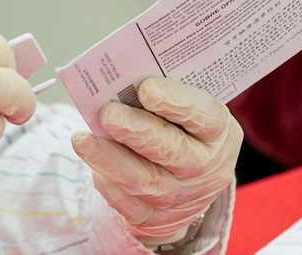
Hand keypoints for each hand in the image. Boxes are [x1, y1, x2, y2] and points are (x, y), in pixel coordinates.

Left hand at [71, 78, 241, 245]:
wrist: (191, 182)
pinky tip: (92, 163)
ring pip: (146, 181)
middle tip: (108, 113)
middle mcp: (206, 168)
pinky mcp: (157, 219)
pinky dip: (108, 183)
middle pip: (172, 151)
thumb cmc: (183, 129)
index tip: (146, 88)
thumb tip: (124, 80)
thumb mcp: (189, 109)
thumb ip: (166, 95)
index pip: (203, 117)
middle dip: (137, 131)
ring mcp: (183, 197)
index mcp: (219, 132)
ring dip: (111, 159)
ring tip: (83, 139)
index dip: (176, 103)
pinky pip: (129, 205)